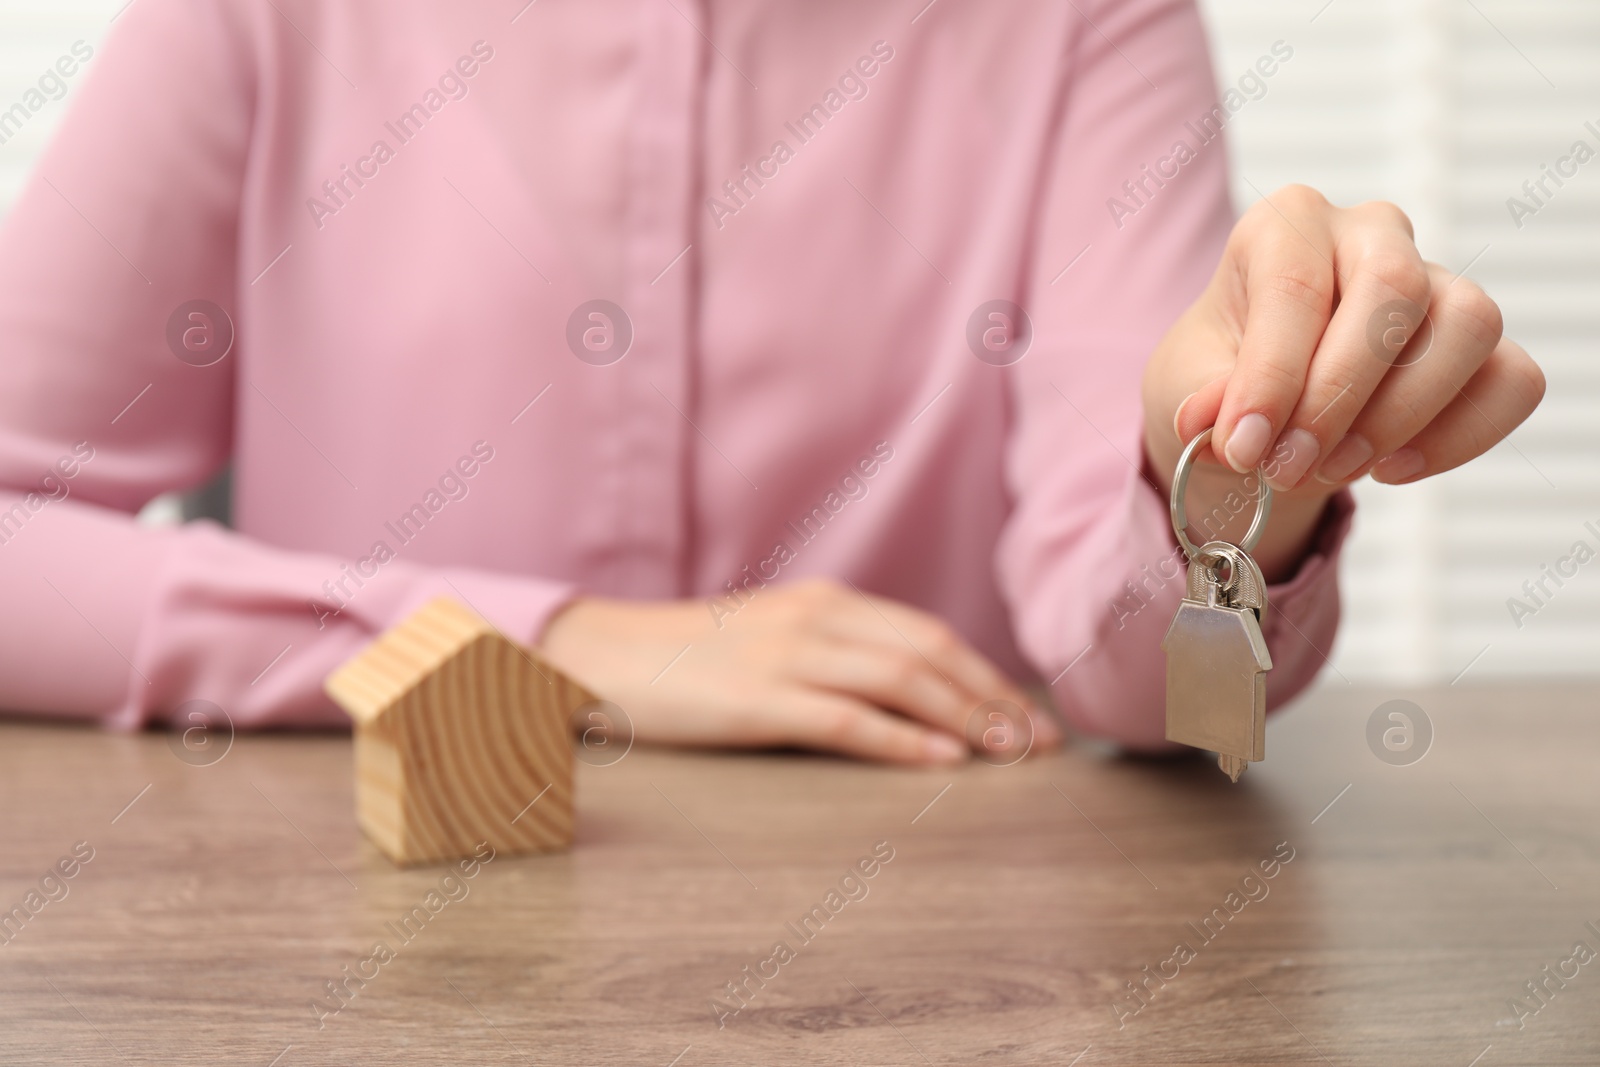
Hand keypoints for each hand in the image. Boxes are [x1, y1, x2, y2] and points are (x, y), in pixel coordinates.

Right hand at [537, 578, 1058, 764]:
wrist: (606, 655)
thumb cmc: (692, 658)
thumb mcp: (773, 636)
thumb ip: (835, 652)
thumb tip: (906, 691)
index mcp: (825, 602)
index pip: (927, 634)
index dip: (986, 674)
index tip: (1029, 714)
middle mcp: (816, 619)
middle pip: (928, 654)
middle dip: (994, 699)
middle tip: (1041, 744)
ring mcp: (787, 657)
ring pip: (900, 682)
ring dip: (966, 718)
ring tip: (1011, 755)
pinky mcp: (759, 701)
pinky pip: (844, 719)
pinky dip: (900, 740)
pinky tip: (940, 762)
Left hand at [1143, 185, 1543, 579]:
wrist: (1260, 410)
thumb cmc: (1220, 377)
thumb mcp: (1186, 384)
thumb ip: (1204, 398)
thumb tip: (1222, 424)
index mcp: (1286, 224)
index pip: (1296, 285)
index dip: (1272, 376)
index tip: (1244, 448)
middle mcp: (1370, 233)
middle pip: (1395, 288)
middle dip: (1339, 395)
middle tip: (1288, 467)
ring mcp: (1439, 281)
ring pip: (1468, 325)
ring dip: (1401, 416)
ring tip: (1333, 468)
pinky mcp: (1481, 344)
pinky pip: (1512, 379)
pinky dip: (1460, 438)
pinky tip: (1392, 469)